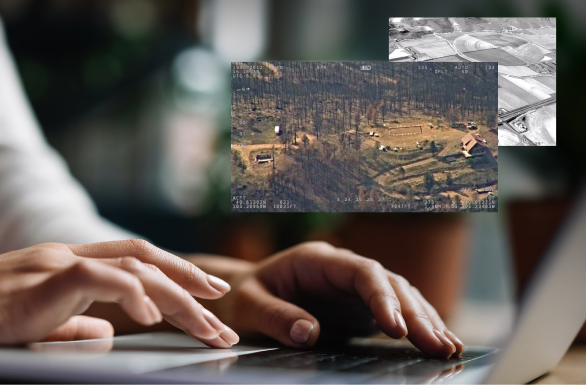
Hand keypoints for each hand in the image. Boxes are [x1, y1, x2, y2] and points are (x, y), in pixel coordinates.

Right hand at [0, 240, 237, 347]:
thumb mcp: (33, 325)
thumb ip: (72, 325)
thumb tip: (108, 333)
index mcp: (69, 264)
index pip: (135, 260)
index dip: (176, 273)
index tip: (208, 293)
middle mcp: (69, 255)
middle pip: (146, 261)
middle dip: (192, 284)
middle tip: (225, 310)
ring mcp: (56, 262)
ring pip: (135, 268)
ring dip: (178, 298)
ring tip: (209, 325)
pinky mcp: (41, 279)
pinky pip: (99, 279)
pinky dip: (132, 294)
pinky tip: (153, 319)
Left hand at [193, 242, 463, 357]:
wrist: (244, 295)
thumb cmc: (243, 297)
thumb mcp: (248, 306)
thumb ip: (275, 316)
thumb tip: (308, 333)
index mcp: (317, 261)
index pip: (360, 272)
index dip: (382, 297)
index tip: (395, 327)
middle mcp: (342, 269)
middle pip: (388, 283)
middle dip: (415, 313)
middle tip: (437, 345)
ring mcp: (354, 287)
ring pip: (399, 295)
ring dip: (425, 320)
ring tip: (448, 347)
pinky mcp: (359, 307)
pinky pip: (395, 312)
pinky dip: (417, 326)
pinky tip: (438, 343)